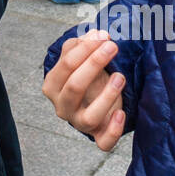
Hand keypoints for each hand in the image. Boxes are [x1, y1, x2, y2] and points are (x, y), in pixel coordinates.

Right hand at [42, 29, 126, 150]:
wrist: (95, 102)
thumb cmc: (87, 77)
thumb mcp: (80, 59)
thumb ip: (83, 45)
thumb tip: (97, 34)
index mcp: (52, 86)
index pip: (65, 65)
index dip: (85, 48)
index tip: (103, 36)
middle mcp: (62, 107)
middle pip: (74, 87)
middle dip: (94, 64)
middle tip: (112, 47)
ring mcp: (79, 124)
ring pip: (89, 117)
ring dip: (106, 96)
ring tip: (120, 76)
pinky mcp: (98, 137)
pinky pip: (104, 142)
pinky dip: (113, 129)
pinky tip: (122, 113)